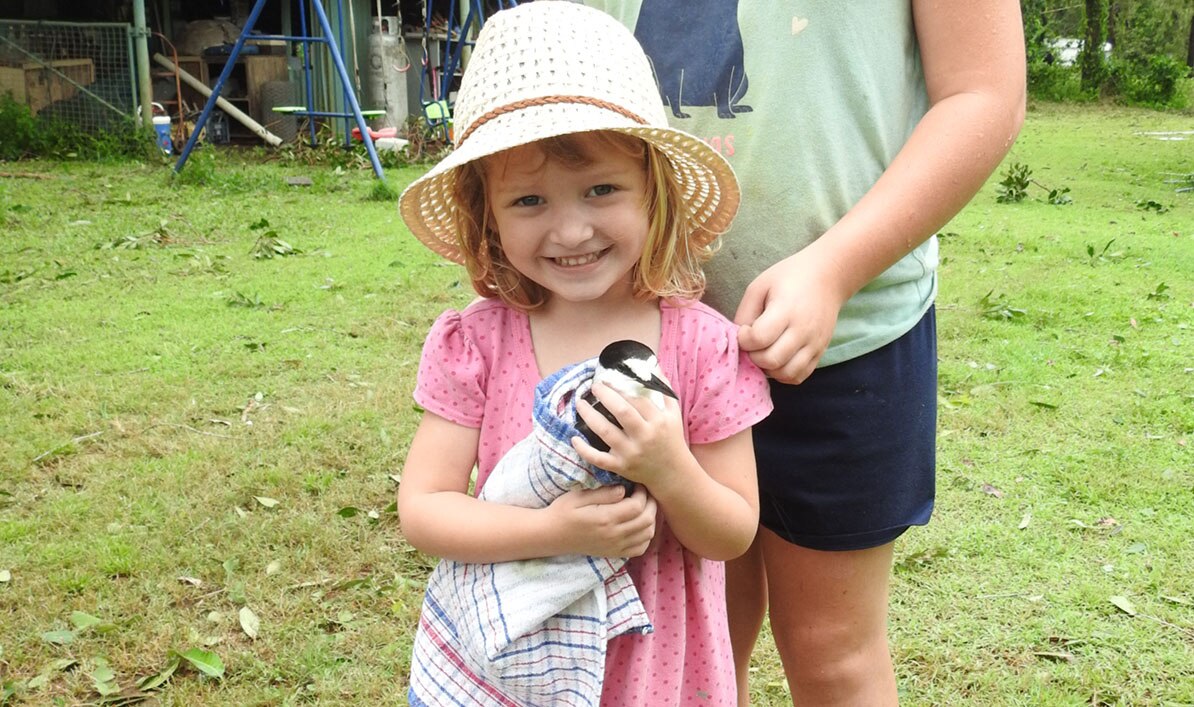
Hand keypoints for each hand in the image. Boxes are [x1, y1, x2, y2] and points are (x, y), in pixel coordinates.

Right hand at [545, 484, 656, 557]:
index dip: (643, 493)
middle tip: (645, 493)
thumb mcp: (579, 496)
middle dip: (651, 504)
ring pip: (647, 535)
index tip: (638, 484)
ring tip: (644, 507)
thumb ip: (603, 493)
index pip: (637, 506)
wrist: (552, 535)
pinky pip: (640, 549)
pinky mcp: (614, 553)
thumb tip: (624, 489)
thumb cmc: (563, 511)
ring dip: (651, 519)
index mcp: (605, 519)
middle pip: (647, 521)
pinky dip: (646, 536)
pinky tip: (639, 525)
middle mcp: (613, 535)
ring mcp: (615, 547)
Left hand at [571, 381, 690, 490]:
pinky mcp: (621, 467)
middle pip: (622, 412)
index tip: (607, 378)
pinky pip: (598, 459)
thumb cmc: (671, 439)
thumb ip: (664, 390)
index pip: (638, 399)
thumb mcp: (673, 414)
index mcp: (657, 422)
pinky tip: (574, 438)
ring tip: (580, 404)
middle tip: (594, 386)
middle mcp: (644, 437)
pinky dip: (584, 450)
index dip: (621, 387)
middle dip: (605, 396)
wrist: (673, 474)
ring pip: (606, 433)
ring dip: (589, 416)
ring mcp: (631, 453)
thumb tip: (651, 366)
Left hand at [734, 251, 848, 383]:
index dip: (744, 339)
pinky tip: (778, 359)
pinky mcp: (821, 352)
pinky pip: (799, 376)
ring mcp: (815, 343)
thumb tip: (737, 341)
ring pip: (786, 374)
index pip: (758, 339)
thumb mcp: (759, 286)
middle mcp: (803, 330)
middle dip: (753, 356)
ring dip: (768, 369)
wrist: (828, 276)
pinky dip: (783, 374)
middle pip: (771, 360)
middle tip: (752, 344)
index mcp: (786, 309)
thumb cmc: (789, 278)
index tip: (745, 330)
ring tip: (764, 353)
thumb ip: (744, 313)